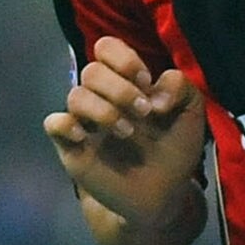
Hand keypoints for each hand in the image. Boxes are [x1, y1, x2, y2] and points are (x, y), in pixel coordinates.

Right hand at [44, 36, 206, 230]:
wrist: (163, 196)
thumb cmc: (173, 151)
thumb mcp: (191, 114)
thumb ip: (181, 87)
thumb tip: (156, 88)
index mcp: (126, 83)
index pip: (107, 48)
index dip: (123, 58)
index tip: (145, 81)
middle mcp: (102, 98)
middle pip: (92, 71)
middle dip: (120, 89)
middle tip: (144, 113)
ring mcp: (85, 122)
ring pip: (75, 95)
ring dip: (103, 110)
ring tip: (128, 132)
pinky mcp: (72, 148)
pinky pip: (53, 123)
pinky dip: (65, 123)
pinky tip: (85, 136)